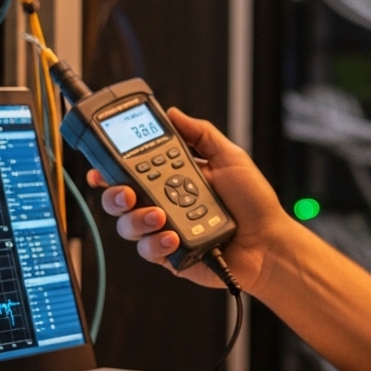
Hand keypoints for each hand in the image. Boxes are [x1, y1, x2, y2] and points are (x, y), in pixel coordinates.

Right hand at [88, 107, 297, 291]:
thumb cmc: (255, 204)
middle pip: (119, 200)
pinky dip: (157, 243)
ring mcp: (165, 231)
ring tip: (159, 215)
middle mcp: (164, 205)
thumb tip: (174, 113)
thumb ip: (201, 134)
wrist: (269, 242)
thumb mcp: (230, 157)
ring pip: (128, 226)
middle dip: (114, 195)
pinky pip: (149, 251)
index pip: (132, 172)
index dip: (110, 169)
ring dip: (137, 219)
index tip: (101, 166)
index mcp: (173, 179)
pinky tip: (173, 235)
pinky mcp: (170, 256)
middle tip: (127, 192)